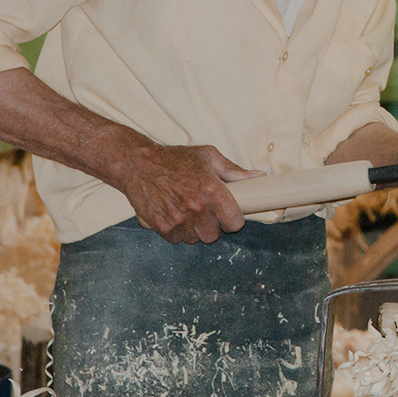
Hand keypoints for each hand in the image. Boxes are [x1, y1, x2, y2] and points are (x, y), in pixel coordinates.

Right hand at [120, 143, 263, 244]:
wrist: (138, 164)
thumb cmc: (175, 159)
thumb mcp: (208, 157)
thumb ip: (235, 171)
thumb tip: (260, 176)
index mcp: (212, 191)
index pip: (235, 223)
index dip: (232, 220)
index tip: (227, 214)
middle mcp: (196, 208)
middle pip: (214, 236)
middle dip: (213, 226)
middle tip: (205, 212)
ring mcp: (178, 220)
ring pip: (196, 239)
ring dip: (195, 230)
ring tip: (188, 211)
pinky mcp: (162, 227)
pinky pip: (177, 240)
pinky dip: (178, 231)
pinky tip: (175, 214)